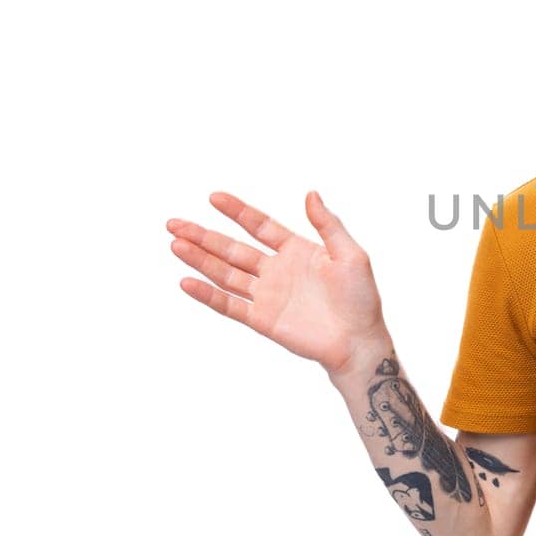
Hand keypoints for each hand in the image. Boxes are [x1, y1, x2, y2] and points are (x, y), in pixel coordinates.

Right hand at [166, 190, 388, 376]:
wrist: (358, 341)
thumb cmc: (361, 298)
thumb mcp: (351, 255)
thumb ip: (329, 225)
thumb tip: (310, 194)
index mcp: (297, 250)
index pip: (259, 225)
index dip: (237, 211)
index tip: (214, 197)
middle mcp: (276, 270)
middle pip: (232, 248)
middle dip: (203, 235)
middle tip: (174, 223)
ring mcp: (267, 295)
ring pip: (225, 273)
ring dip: (200, 259)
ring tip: (175, 244)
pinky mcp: (262, 319)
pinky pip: (229, 305)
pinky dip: (207, 294)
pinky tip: (186, 281)